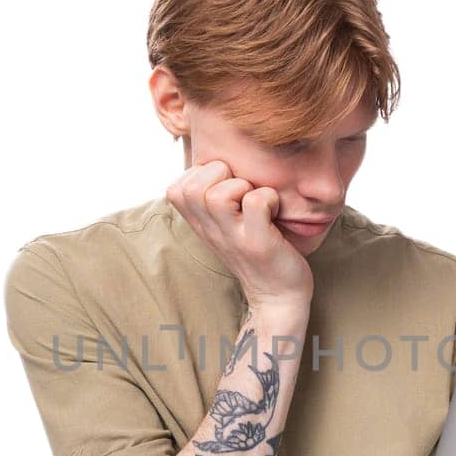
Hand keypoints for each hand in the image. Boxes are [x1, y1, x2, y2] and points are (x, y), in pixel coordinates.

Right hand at [167, 161, 312, 311]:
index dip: (201, 175)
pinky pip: (255, 202)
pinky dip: (269, 198)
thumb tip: (217, 158)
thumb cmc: (258, 251)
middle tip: (241, 189)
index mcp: (201, 224)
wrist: (279, 297)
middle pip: (192, 186)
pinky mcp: (259, 244)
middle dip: (220, 174)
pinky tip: (275, 210)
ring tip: (256, 200)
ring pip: (218, 194)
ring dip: (242, 186)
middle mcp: (211, 231)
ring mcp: (234, 238)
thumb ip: (216, 198)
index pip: (176, 187)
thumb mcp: (228, 225)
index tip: (224, 185)